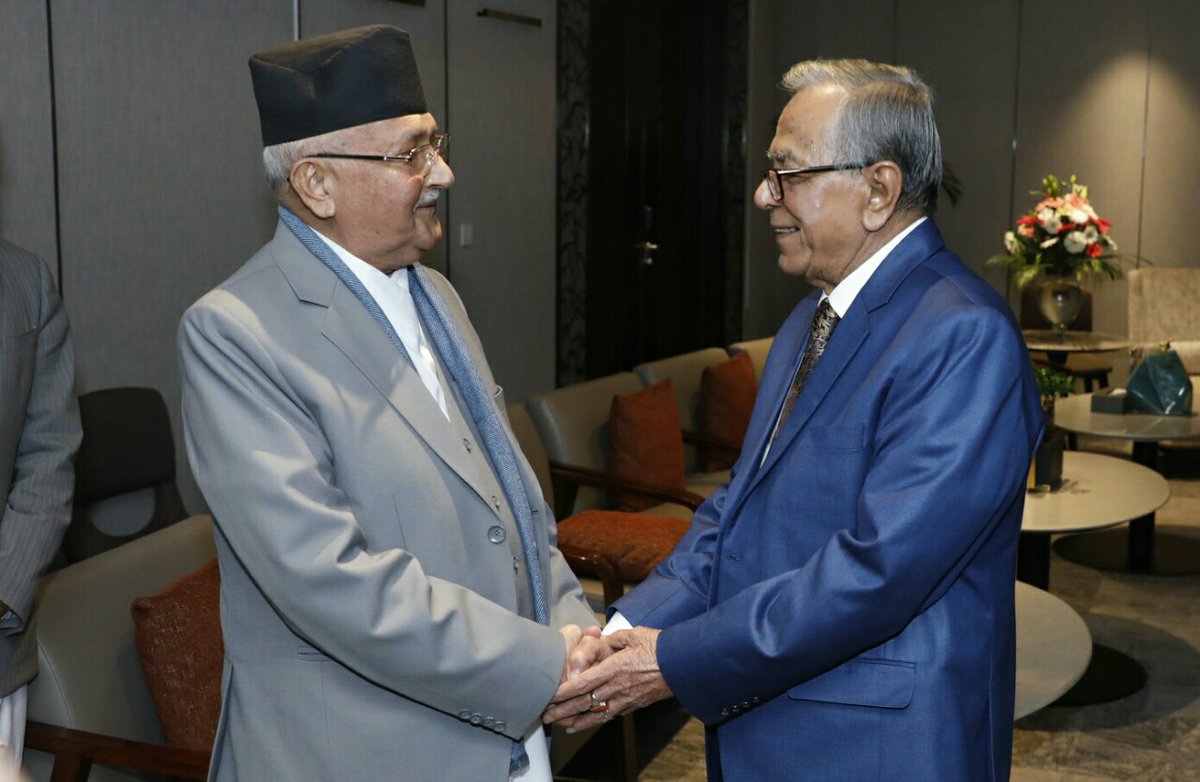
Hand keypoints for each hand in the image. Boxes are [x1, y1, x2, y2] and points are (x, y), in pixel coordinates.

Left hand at [544, 627, 671, 730]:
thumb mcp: (635, 634)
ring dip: (575, 719)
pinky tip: (582, 725)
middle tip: (545, 714)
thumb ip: (613, 638)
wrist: (683, 665)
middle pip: (585, 701)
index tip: (549, 695)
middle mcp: (617, 686)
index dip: (565, 691)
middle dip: (563, 709)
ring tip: (559, 723)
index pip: (584, 682)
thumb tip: (600, 638)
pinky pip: (609, 715)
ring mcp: (625, 698)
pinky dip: (594, 722)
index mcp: (615, 668)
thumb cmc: (660, 647)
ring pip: (595, 713)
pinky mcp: (633, 705)